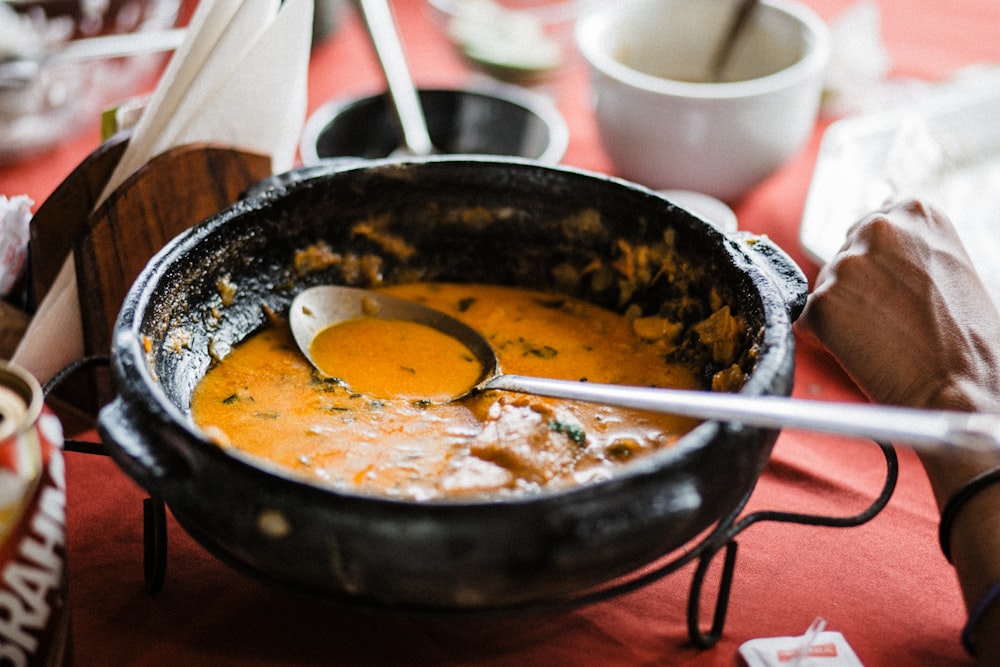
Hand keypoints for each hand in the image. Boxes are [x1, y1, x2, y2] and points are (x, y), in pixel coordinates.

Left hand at [799, 198, 999, 412]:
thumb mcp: (947, 263)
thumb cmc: (963, 335)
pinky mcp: (822, 302)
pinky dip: (824, 339)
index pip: (870, 226)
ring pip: (826, 288)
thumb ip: (905, 244)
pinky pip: (807, 320)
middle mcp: (877, 228)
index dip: (879, 264)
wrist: (959, 385)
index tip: (894, 288)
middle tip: (891, 320)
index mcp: (914, 210)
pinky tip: (861, 351)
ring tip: (883, 337)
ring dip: (843, 313)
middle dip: (857, 287)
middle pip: (844, 255)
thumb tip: (865, 238)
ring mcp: (846, 265)